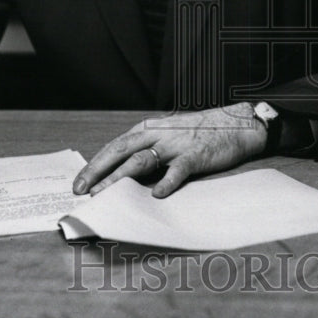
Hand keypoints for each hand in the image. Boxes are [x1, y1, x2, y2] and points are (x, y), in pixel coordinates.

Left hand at [72, 103, 267, 198]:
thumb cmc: (201, 132)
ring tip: (105, 193)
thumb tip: (124, 173)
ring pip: (142, 161)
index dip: (95, 164)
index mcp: (150, 129)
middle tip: (82, 190)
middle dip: (98, 171)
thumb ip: (150, 149)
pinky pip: (178, 170)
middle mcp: (159, 134)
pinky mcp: (196, 155)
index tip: (79, 182)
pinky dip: (166, 182)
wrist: (237, 124)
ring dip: (120, 178)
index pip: (115, 146)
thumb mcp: (170, 135)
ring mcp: (177, 145)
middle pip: (121, 151)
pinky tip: (157, 194)